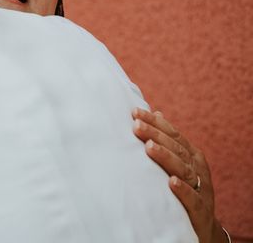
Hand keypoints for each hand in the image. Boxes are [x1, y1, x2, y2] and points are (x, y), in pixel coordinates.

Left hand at [132, 108, 226, 242]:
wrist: (202, 224)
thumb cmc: (184, 187)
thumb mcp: (178, 162)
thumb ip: (168, 140)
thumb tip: (155, 112)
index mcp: (191, 154)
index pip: (173, 134)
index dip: (155, 122)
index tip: (135, 112)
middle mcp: (197, 168)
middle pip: (176, 148)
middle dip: (156, 135)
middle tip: (136, 126)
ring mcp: (201, 188)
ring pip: (184, 170)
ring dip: (166, 157)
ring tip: (149, 147)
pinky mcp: (200, 210)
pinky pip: (193, 199)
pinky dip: (183, 190)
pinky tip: (171, 182)